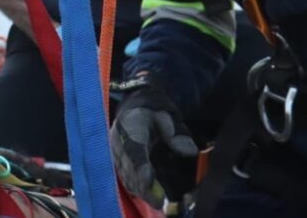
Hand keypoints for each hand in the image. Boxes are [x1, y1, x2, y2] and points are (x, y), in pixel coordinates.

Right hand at [109, 75, 197, 208]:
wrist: (133, 105)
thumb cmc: (153, 111)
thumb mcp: (167, 116)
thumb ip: (177, 134)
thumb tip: (190, 152)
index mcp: (131, 124)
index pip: (134, 148)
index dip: (140, 166)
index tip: (149, 180)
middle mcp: (119, 139)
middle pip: (128, 166)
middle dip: (142, 185)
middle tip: (158, 201)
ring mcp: (115, 149)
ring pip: (125, 173)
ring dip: (139, 189)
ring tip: (156, 201)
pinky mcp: (116, 158)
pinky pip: (124, 175)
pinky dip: (135, 186)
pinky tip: (147, 194)